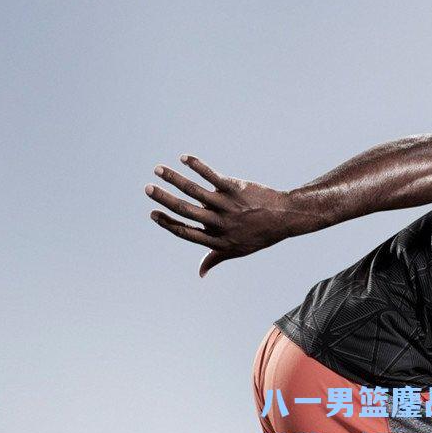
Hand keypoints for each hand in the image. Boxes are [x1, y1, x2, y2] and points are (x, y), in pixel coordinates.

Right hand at [145, 156, 316, 276]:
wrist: (284, 217)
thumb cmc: (259, 235)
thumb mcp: (237, 251)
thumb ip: (215, 258)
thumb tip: (200, 273)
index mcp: (217, 239)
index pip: (186, 232)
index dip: (168, 224)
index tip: (152, 213)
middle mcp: (220, 224)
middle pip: (186, 211)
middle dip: (164, 199)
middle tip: (147, 189)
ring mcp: (227, 205)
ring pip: (195, 191)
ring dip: (174, 179)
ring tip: (158, 169)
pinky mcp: (235, 188)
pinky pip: (212, 175)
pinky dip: (197, 166)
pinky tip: (184, 158)